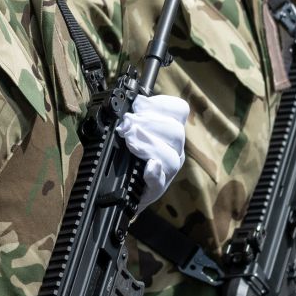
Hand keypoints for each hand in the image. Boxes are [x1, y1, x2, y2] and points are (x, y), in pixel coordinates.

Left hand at [117, 93, 186, 210]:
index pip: (178, 111)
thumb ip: (130, 119)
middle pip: (175, 131)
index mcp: (167, 132)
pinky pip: (160, 180)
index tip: (139, 105)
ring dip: (148, 144)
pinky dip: (153, 172)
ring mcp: (167, 171)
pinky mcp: (156, 189)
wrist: (117, 191)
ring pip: (171, 155)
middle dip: (149, 123)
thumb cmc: (122, 158)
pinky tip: (148, 167)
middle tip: (127, 125)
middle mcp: (173, 150)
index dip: (161, 104)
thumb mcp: (125, 133)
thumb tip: (129, 103)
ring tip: (129, 142)